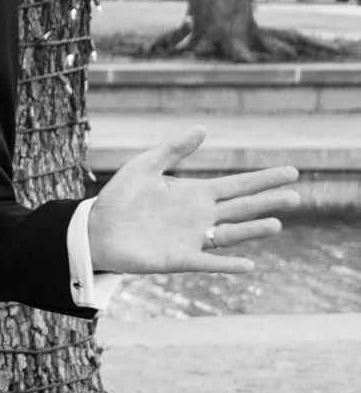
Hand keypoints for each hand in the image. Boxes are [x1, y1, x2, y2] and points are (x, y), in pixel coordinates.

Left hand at [88, 127, 299, 274]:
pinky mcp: (179, 259)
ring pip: (231, 234)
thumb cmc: (119, 198)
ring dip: (253, 230)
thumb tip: (203, 128)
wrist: (96, 230)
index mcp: (195, 194)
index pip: (238, 186)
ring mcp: (192, 239)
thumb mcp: (145, 166)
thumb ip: (173, 150)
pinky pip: (208, 262)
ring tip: (277, 223)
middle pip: (242, 208)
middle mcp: (200, 217)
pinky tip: (248, 264)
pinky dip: (227, 264)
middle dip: (268, 202)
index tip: (291, 172)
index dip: (263, 180)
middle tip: (296, 195)